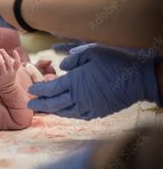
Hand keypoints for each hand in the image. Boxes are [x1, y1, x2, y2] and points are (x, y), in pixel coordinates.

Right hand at [0, 49, 20, 92]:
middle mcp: (4, 75)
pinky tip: (14, 51)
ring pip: (8, 62)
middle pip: (1, 65)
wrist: (7, 88)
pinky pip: (17, 63)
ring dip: (5, 55)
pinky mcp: (15, 70)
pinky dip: (17, 57)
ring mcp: (10, 72)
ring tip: (1, 50)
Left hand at [28, 45, 160, 119]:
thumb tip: (61, 66)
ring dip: (52, 110)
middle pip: (53, 104)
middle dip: (40, 104)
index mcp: (74, 82)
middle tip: (30, 105)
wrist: (138, 79)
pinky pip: (77, 115)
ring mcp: (87, 107)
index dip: (38, 90)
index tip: (30, 89)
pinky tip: (63, 111)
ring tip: (44, 108)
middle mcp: (78, 97)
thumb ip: (73, 58)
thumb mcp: (91, 52)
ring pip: (64, 112)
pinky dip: (67, 113)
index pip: (50, 89)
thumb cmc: (114, 62)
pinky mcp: (97, 113)